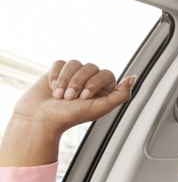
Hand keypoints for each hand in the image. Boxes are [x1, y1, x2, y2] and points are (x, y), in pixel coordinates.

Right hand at [15, 60, 134, 133]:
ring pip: (75, 63)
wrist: (39, 118)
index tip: (84, 98)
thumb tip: (133, 77)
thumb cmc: (69, 116)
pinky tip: (52, 88)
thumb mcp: (100, 108)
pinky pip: (60, 62)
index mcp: (103, 91)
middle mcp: (90, 82)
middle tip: (70, 98)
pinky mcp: (57, 72)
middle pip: (91, 67)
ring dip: (65, 80)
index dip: (94, 83)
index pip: (106, 74)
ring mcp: (73, 76)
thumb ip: (121, 95)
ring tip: (59, 96)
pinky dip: (55, 75)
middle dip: (78, 82)